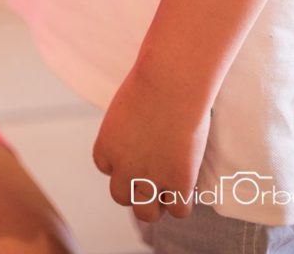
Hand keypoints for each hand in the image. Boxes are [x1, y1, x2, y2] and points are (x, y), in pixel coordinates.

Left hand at [93, 66, 210, 223]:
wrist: (171, 81)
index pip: (106, 166)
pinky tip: (187, 182)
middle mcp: (123, 166)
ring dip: (156, 203)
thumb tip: (143, 128)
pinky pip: (179, 210)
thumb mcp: (127, 104)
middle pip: (121, 195)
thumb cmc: (152, 80)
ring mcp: (150, 177)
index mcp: (106, 144)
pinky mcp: (178, 182)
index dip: (122, 161)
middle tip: (154, 173)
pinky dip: (183, 200)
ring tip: (169, 186)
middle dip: (135, 188)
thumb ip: (129, 124)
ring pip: (146, 213)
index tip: (137, 149)